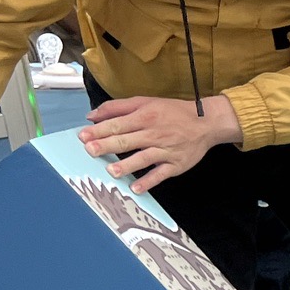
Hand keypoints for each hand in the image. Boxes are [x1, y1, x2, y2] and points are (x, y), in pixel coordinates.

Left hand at [77, 94, 241, 192]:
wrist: (206, 123)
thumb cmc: (174, 112)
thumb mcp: (146, 102)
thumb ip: (118, 107)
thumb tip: (92, 116)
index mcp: (145, 117)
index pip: (118, 124)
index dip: (99, 130)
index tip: (83, 136)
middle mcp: (155, 134)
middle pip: (127, 141)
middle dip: (107, 146)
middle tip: (90, 151)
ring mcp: (166, 151)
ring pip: (143, 158)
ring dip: (126, 165)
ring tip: (111, 171)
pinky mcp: (176, 164)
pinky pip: (161, 174)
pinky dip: (149, 181)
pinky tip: (136, 188)